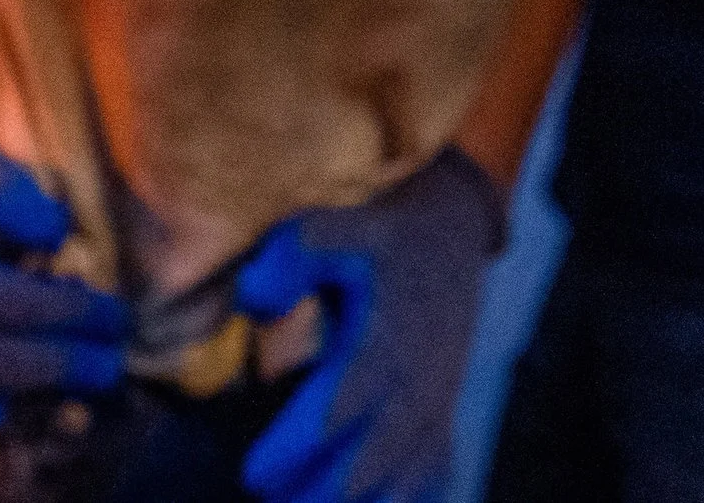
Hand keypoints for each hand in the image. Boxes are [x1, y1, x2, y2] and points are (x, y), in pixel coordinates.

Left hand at [234, 147, 504, 502]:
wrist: (448, 238)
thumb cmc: (372, 239)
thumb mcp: (328, 229)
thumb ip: (290, 260)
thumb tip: (254, 302)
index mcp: (382, 346)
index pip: (338, 410)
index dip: (297, 448)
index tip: (255, 476)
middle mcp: (414, 388)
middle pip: (369, 462)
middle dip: (321, 496)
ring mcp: (434, 410)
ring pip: (403, 481)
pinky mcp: (442, 421)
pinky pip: (433, 477)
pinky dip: (405, 499)